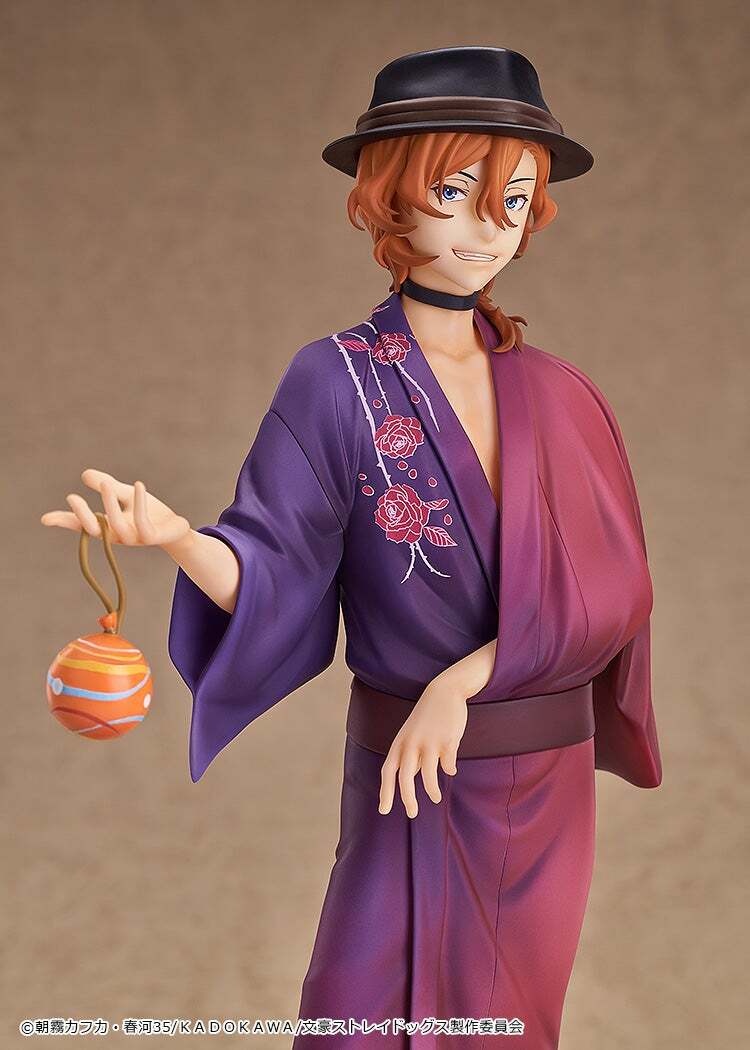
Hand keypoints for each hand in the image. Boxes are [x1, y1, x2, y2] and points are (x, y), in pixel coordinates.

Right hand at [40, 468, 190, 548]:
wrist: (176, 528)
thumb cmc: (149, 513)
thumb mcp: (125, 496)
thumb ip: (107, 487)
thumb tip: (84, 475)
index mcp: (107, 526)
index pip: (82, 525)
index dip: (64, 522)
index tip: (45, 519)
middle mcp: (117, 535)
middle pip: (94, 530)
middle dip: (82, 515)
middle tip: (71, 497)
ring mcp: (134, 539)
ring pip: (117, 525)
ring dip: (109, 503)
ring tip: (106, 482)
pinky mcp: (152, 537)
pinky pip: (142, 522)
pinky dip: (139, 502)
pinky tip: (139, 485)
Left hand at [378, 678, 468, 818]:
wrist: (444, 690)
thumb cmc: (427, 716)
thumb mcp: (411, 734)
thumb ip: (411, 756)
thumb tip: (412, 779)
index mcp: (400, 743)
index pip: (388, 771)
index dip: (385, 791)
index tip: (384, 809)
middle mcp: (411, 743)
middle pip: (405, 777)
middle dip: (407, 798)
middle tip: (411, 813)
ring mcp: (430, 741)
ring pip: (428, 775)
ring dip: (432, 790)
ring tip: (435, 799)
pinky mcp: (448, 740)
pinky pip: (448, 764)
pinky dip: (449, 769)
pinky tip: (451, 770)